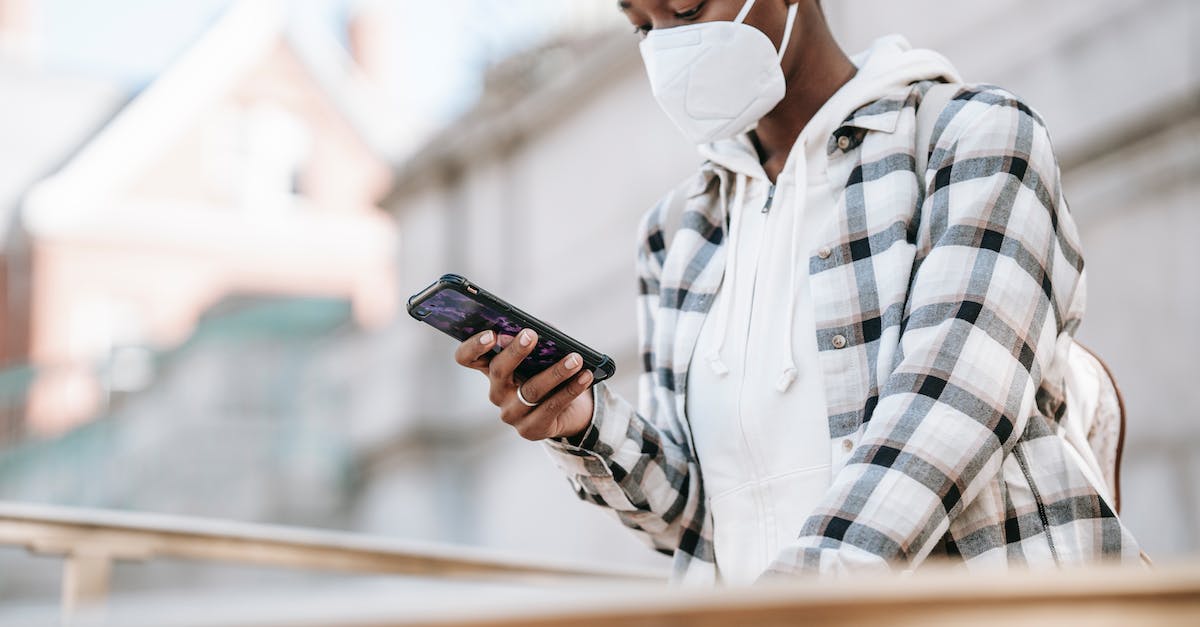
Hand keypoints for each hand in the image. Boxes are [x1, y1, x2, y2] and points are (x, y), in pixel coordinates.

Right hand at [454, 329, 594, 440]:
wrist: (570, 409)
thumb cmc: (551, 370)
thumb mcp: (543, 350)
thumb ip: (539, 336)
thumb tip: (539, 330)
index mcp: (491, 367)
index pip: (467, 357)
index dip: (474, 346)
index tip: (491, 334)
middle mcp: (496, 392)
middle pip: (498, 370)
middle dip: (515, 352)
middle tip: (532, 335)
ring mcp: (511, 413)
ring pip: (531, 391)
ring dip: (555, 372)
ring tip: (575, 359)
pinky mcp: (531, 429)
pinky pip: (551, 407)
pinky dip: (571, 389)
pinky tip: (585, 376)